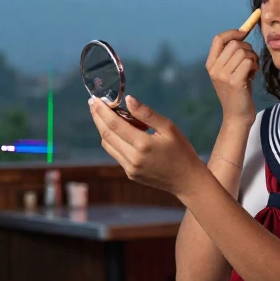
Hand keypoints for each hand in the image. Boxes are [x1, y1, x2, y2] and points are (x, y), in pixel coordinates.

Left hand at [89, 95, 206, 196]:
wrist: (187, 180)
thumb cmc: (182, 151)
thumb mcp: (169, 128)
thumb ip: (147, 114)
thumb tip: (128, 99)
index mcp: (143, 145)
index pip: (115, 124)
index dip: (102, 111)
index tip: (95, 99)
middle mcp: (133, 158)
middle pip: (107, 134)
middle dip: (98, 118)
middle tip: (92, 104)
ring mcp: (130, 169)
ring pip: (108, 145)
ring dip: (102, 129)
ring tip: (102, 114)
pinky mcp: (130, 174)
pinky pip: (116, 154)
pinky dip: (112, 140)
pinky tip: (116, 130)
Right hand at [206, 29, 259, 126]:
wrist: (237, 115)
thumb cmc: (237, 90)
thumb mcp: (229, 71)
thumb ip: (232, 54)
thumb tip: (243, 31)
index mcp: (210, 64)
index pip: (218, 39)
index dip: (232, 32)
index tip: (244, 32)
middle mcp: (214, 69)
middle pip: (234, 44)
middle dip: (247, 48)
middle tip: (251, 60)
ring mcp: (223, 76)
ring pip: (243, 52)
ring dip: (253, 58)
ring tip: (252, 69)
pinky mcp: (235, 82)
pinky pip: (248, 62)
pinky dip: (255, 66)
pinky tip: (253, 75)